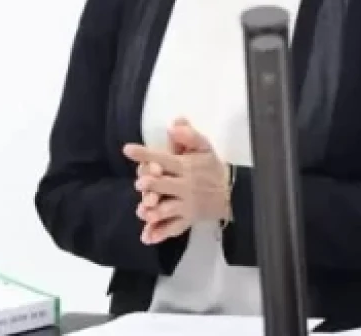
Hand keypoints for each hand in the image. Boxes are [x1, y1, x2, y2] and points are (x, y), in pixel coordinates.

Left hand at [123, 120, 230, 244]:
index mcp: (185, 167)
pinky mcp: (187, 220)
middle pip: (166, 186)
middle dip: (153, 185)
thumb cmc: (212, 168)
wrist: (232, 194)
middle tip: (140, 184)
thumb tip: (175, 123)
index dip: (146, 154)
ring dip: (155, 211)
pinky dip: (160, 234)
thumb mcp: (205, 147)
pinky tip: (146, 238)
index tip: (128, 150)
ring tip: (143, 211)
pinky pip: (174, 228)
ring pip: (169, 210)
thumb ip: (190, 135)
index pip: (164, 159)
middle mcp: (184, 187)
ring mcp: (186, 206)